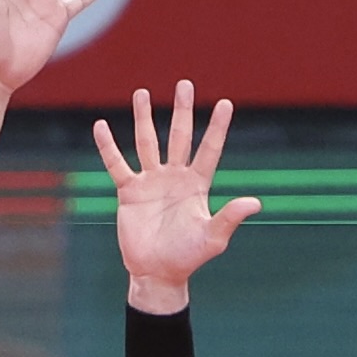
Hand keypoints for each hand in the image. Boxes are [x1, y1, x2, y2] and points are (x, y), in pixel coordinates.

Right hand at [90, 81, 257, 304]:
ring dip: (144, 118)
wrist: (157, 273)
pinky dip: (108, 146)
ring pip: (147, 142)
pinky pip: (117, 164)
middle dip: (182, 111)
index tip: (225, 103)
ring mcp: (151, 181)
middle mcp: (175, 177)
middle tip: (184, 84)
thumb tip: (255, 202)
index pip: (209, 149)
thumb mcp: (213, 238)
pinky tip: (101, 126)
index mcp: (197, 185)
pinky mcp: (129, 191)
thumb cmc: (188, 257)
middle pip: (179, 136)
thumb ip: (230, 218)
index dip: (217, 127)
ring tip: (142, 93)